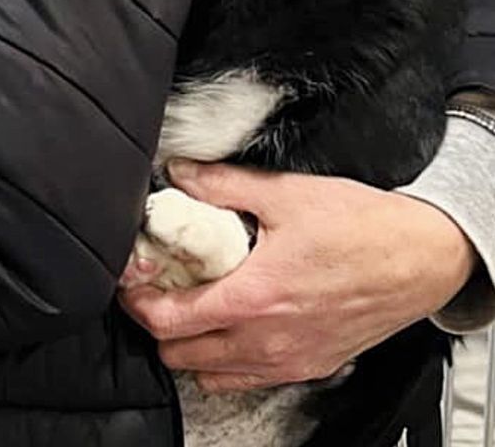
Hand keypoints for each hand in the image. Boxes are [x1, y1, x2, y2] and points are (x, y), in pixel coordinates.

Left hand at [118, 160, 476, 392]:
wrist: (420, 257)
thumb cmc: (361, 226)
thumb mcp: (284, 194)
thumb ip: (221, 184)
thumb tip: (180, 173)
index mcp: (255, 297)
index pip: (170, 319)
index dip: (138, 300)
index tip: (133, 279)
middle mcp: (267, 340)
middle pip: (181, 353)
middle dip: (157, 322)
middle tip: (157, 288)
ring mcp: (289, 360)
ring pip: (211, 374)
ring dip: (189, 345)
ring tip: (189, 305)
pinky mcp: (310, 366)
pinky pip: (248, 380)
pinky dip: (224, 362)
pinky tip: (228, 326)